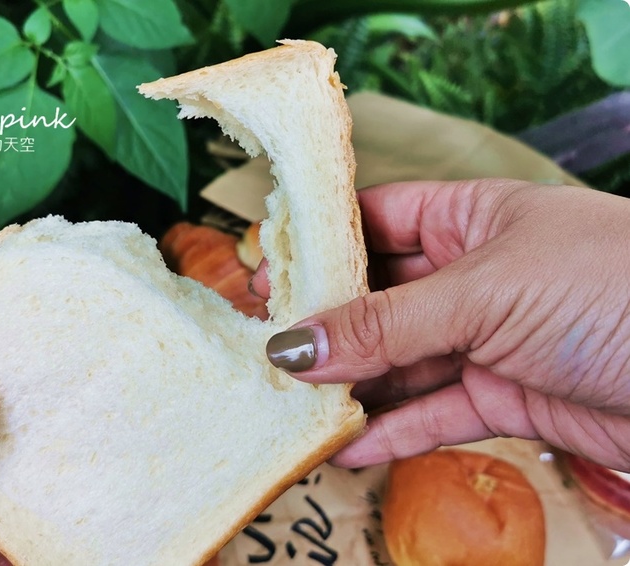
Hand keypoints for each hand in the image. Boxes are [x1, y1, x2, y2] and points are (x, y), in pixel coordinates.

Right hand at [260, 179, 629, 471]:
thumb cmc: (612, 286)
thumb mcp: (483, 291)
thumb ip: (386, 323)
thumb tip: (295, 343)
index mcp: (471, 217)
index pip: (377, 222)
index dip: (321, 248)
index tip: (268, 275)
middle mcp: (473, 275)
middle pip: (380, 298)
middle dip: (327, 326)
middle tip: (267, 349)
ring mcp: (486, 338)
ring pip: (400, 362)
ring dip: (351, 386)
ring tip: (294, 405)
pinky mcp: (504, 396)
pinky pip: (432, 412)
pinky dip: (391, 430)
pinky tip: (347, 445)